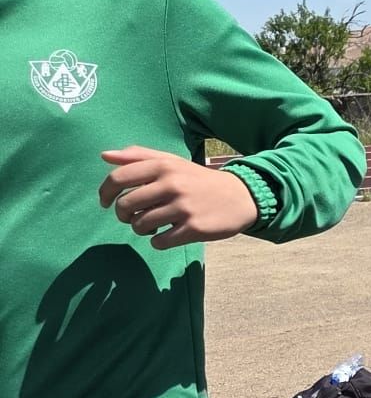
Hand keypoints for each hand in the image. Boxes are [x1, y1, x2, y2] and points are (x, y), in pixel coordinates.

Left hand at [98, 148, 257, 249]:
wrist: (239, 197)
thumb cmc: (198, 179)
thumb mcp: (171, 161)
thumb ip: (137, 156)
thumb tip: (104, 156)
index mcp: (162, 166)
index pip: (118, 179)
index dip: (105, 193)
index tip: (105, 202)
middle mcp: (171, 184)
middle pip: (126, 205)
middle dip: (123, 215)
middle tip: (131, 217)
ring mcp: (183, 208)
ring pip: (141, 225)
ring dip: (140, 229)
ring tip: (152, 225)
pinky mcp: (193, 229)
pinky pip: (160, 241)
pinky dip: (157, 241)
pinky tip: (166, 235)